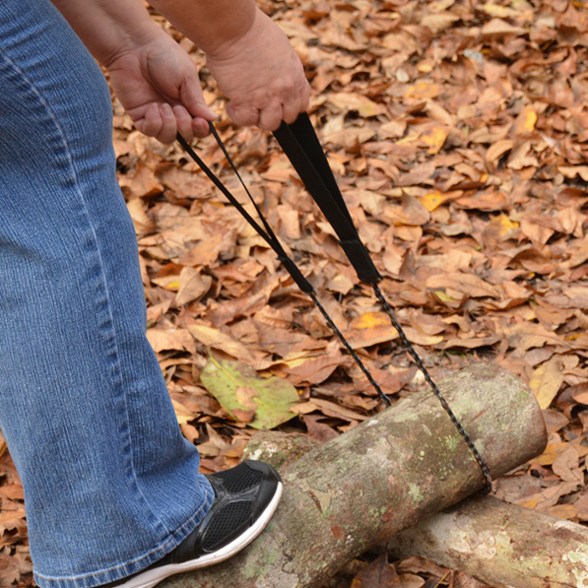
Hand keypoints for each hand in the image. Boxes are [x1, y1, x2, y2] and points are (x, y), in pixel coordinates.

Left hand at [106, 30, 215, 143]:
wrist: (135, 46)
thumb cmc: (164, 55)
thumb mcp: (187, 77)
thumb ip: (198, 101)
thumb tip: (213, 120)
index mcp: (188, 104)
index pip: (199, 128)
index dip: (201, 130)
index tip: (199, 122)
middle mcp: (174, 113)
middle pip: (186, 137)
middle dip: (185, 126)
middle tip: (178, 107)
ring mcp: (156, 116)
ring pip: (167, 138)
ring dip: (169, 126)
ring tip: (164, 106)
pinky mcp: (139, 116)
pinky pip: (150, 132)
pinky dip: (154, 123)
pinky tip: (152, 106)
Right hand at [205, 9, 309, 130]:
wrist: (235, 27)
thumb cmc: (253, 30)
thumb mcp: (281, 49)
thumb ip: (284, 70)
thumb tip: (277, 82)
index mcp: (296, 76)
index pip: (301, 105)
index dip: (289, 106)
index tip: (277, 103)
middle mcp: (286, 90)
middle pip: (287, 118)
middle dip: (274, 113)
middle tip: (258, 102)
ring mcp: (268, 98)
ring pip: (270, 124)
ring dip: (257, 117)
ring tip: (245, 103)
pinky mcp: (247, 102)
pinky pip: (246, 121)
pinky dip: (237, 115)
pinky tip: (232, 103)